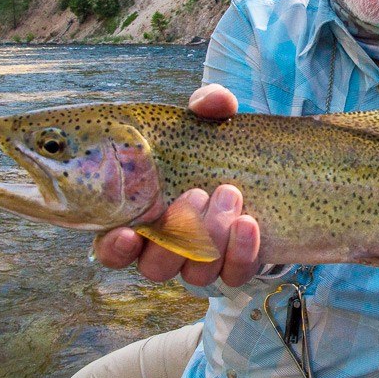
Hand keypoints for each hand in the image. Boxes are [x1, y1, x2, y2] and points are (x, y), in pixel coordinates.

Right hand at [92, 84, 262, 287]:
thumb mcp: (210, 122)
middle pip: (155, 266)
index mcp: (142, 215)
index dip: (114, 248)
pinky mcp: (235, 266)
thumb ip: (208, 105)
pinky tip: (249, 224)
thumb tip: (214, 101)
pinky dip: (241, 253)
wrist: (265, 170)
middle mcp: (166, 246)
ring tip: (230, 193)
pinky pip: (233, 276)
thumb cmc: (218, 146)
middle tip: (198, 193)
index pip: (112, 248)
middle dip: (177, 233)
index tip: (127, 233)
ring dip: (212, 236)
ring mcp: (201, 261)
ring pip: (195, 273)